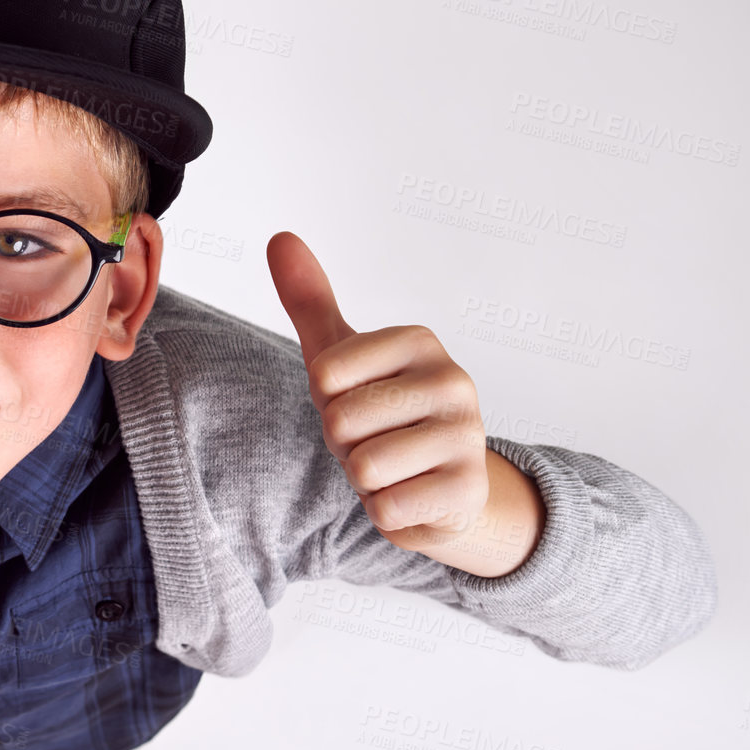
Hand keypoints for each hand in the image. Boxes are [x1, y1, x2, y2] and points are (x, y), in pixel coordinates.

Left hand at [266, 230, 489, 552]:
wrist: (441, 484)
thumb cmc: (382, 411)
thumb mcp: (340, 355)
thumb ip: (310, 300)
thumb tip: (280, 238)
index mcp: (419, 341)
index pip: (324, 376)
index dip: (326, 400)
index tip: (357, 400)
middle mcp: (453, 380)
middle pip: (342, 422)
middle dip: (344, 444)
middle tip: (374, 439)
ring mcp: (468, 435)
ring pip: (364, 467)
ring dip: (365, 479)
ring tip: (392, 466)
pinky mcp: (469, 489)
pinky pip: (387, 508)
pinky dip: (386, 511)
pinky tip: (410, 495)